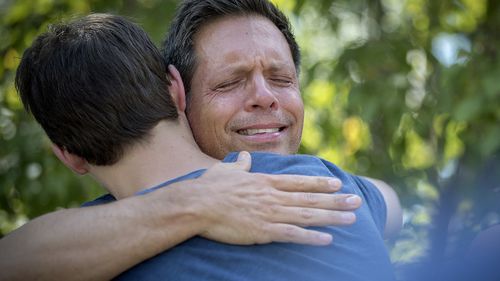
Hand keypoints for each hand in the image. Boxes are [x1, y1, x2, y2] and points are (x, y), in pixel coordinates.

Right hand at [187, 152, 361, 245]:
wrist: (197, 204)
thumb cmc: (209, 187)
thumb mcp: (227, 171)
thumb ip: (240, 165)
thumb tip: (245, 157)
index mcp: (265, 182)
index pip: (298, 182)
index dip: (319, 183)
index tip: (337, 183)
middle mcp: (273, 196)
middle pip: (310, 198)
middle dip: (335, 200)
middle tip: (356, 201)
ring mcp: (270, 213)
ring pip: (307, 215)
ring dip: (331, 217)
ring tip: (351, 218)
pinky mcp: (264, 230)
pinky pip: (293, 234)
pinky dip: (311, 237)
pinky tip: (328, 239)